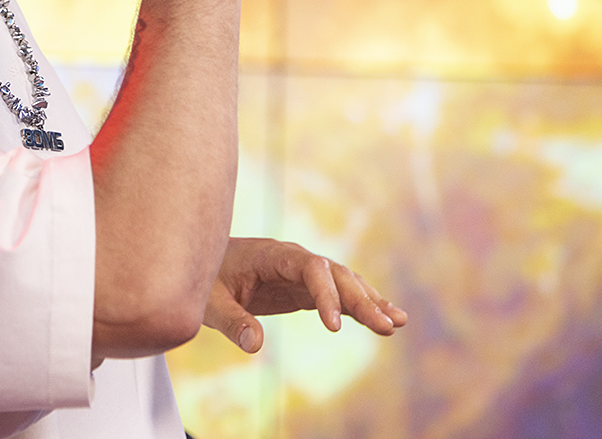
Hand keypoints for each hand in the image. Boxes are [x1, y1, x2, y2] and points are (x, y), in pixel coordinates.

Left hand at [203, 237, 407, 353]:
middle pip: (336, 275)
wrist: (204, 266)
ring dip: (370, 301)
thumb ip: (232, 321)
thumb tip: (255, 346)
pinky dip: (361, 306)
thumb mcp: (210, 302)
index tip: (335, 328)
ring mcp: (303, 272)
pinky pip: (339, 295)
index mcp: (273, 254)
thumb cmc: (206, 279)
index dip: (326, 295)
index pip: (310, 267)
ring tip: (397, 324)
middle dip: (362, 300)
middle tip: (386, 327)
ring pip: (344, 283)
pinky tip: (386, 321)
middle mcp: (294, 258)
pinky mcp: (304, 288)